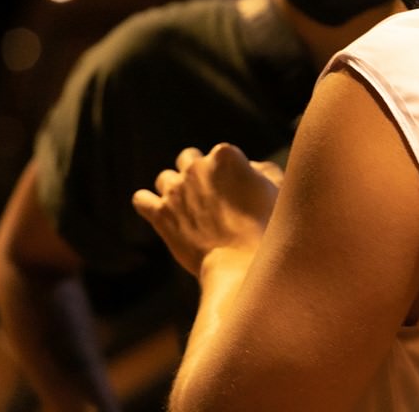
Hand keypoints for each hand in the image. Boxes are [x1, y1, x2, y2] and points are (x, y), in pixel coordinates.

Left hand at [132, 143, 282, 276]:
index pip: (223, 154)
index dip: (230, 173)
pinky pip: (141, 199)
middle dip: (198, 175)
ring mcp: (175, 190)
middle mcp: (196, 166)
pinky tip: (159, 212)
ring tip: (188, 210)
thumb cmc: (266, 227)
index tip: (238, 192)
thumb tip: (251, 167)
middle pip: (189, 159)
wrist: (241, 264)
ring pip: (165, 178)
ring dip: (174, 189)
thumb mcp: (277, 189)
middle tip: (211, 199)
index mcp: (225, 155)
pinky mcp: (160, 214)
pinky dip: (148, 204)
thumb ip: (263, 169)